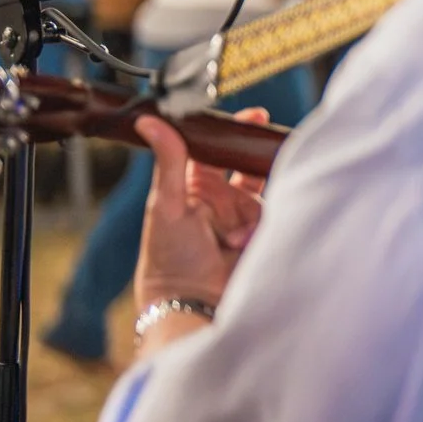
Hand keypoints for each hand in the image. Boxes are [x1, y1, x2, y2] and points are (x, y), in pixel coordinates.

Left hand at [133, 110, 270, 312]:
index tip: (254, 117)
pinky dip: (259, 228)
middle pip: (245, 169)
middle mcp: (218, 202)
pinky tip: (243, 245)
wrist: (192, 304)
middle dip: (254, 165)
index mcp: (191, 189)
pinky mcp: (260, 237)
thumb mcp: (166, 204)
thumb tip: (149, 120)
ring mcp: (241, 220)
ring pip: (261, 194)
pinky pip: (273, 217)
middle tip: (266, 151)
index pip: (214, 151)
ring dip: (249, 212)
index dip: (232, 133)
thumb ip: (168, 160)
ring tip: (234, 237)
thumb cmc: (169, 258)